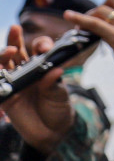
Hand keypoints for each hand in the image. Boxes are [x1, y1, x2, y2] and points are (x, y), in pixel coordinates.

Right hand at [0, 25, 74, 153]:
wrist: (52, 131)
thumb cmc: (58, 107)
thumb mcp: (59, 94)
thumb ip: (54, 84)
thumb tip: (55, 71)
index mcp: (41, 66)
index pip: (37, 49)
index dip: (40, 44)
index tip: (45, 47)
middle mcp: (25, 71)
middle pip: (16, 52)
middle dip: (15, 39)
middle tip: (16, 29)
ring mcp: (13, 83)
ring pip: (3, 65)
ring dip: (3, 55)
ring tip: (11, 50)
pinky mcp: (4, 97)